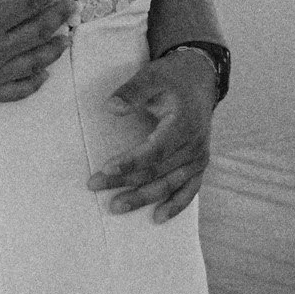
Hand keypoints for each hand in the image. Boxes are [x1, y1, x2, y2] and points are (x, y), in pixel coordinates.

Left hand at [87, 46, 218, 222]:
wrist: (200, 79)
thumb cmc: (172, 77)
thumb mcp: (152, 76)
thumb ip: (132, 91)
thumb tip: (110, 107)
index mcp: (184, 124)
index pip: (155, 151)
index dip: (130, 162)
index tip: (104, 169)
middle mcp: (194, 146)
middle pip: (157, 170)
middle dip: (125, 181)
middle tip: (95, 186)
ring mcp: (198, 158)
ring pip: (169, 184)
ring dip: (143, 198)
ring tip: (116, 206)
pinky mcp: (199, 165)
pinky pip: (189, 190)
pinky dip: (176, 206)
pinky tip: (158, 218)